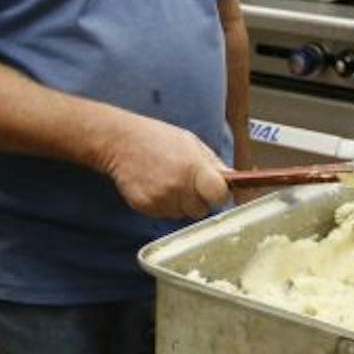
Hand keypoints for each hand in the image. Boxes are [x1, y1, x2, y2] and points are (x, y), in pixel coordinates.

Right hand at [97, 114, 228, 218]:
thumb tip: (234, 181)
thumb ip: (213, 164)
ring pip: (182, 214)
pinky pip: (164, 214)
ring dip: (180, 203)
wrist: (120, 141)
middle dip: (199, 200)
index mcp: (193, 167)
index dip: (220, 195)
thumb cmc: (157, 138)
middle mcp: (177, 186)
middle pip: (201, 210)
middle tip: (186, 183)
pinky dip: (163, 204)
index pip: (220, 196)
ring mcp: (160, 199)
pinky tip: (155, 186)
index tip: (216, 191)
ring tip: (167, 181)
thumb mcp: (191, 143)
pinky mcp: (145, 206)